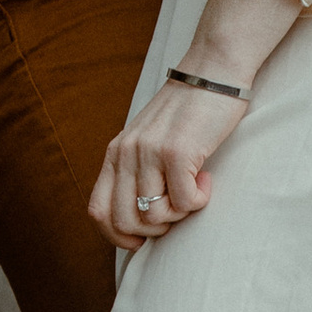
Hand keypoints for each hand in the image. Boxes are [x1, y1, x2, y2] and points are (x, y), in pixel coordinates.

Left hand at [93, 77, 247, 251]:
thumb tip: (139, 220)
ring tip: (192, 191)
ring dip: (179, 214)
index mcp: (116, 153)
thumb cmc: (187, 112)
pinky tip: (206, 179)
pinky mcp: (177, 152)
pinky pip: (184, 203)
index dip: (117, 236)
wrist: (213, 71)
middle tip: (176, 211)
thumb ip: (137, 171)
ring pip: (154, 216)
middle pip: (124, 221)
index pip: (98, 211)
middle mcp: (127, 153)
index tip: (143, 239)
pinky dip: (199, 199)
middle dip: (153, 231)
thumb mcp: (149, 140)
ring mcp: (150, 152)